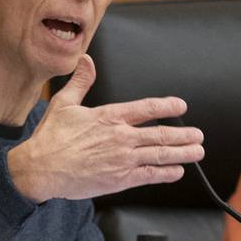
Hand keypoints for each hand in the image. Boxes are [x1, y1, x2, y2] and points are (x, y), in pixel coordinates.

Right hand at [7, 55, 204, 202]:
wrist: (41, 169)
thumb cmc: (50, 138)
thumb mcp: (63, 103)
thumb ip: (81, 82)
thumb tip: (86, 61)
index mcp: (109, 117)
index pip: (146, 108)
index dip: (167, 106)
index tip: (181, 105)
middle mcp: (120, 137)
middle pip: (160, 134)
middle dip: (183, 135)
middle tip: (198, 135)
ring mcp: (122, 160)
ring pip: (160, 155)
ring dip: (182, 153)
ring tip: (196, 151)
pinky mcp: (119, 180)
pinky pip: (149, 175)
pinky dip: (166, 173)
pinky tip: (177, 171)